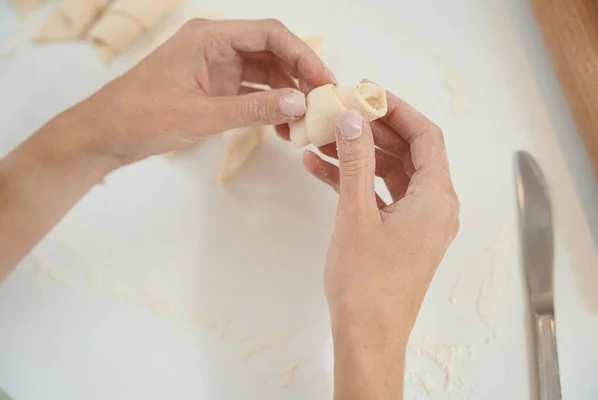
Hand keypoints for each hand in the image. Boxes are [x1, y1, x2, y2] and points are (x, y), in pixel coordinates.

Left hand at [70, 18, 335, 165]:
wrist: (105, 135)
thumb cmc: (141, 117)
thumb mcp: (201, 115)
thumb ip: (252, 110)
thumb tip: (299, 103)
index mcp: (210, 37)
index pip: (270, 35)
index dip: (303, 55)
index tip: (324, 81)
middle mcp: (215, 45)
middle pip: (272, 52)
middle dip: (299, 76)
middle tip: (323, 103)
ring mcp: (214, 67)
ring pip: (264, 73)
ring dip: (286, 94)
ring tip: (306, 120)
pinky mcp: (212, 87)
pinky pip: (250, 92)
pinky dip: (268, 107)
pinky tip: (283, 126)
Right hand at [303, 87, 458, 398]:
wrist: (367, 336)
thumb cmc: (366, 282)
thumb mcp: (356, 214)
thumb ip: (355, 161)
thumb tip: (352, 118)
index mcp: (436, 198)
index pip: (426, 136)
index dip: (397, 109)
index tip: (367, 92)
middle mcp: (434, 206)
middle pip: (408, 152)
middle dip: (372, 130)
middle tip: (339, 112)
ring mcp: (418, 221)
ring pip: (390, 173)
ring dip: (358, 156)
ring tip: (321, 139)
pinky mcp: (400, 234)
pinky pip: (380, 196)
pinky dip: (355, 181)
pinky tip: (319, 169)